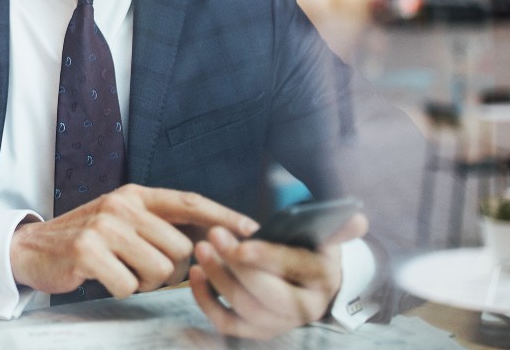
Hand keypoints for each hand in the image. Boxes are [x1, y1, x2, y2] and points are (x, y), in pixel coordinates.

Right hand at [10, 184, 259, 297]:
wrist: (31, 248)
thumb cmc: (86, 239)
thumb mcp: (122, 221)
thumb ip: (159, 225)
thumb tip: (213, 238)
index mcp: (134, 196)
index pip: (189, 202)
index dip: (223, 216)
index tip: (252, 229)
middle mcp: (121, 206)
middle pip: (180, 248)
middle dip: (169, 269)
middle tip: (140, 267)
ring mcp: (104, 227)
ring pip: (159, 270)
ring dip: (144, 281)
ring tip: (120, 270)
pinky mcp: (88, 251)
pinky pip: (130, 285)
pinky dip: (120, 289)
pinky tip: (102, 277)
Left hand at [189, 212, 368, 339]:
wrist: (303, 279)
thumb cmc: (307, 248)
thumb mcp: (324, 235)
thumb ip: (337, 227)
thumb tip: (358, 220)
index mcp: (323, 280)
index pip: (296, 268)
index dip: (268, 256)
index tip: (240, 242)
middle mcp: (305, 309)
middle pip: (268, 295)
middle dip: (237, 267)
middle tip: (212, 237)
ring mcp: (279, 323)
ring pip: (245, 308)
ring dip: (218, 279)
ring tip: (201, 249)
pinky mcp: (254, 330)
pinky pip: (226, 322)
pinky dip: (206, 301)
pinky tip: (194, 274)